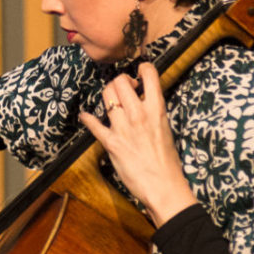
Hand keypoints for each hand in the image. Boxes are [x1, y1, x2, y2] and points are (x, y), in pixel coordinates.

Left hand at [78, 63, 196, 225]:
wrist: (163, 186)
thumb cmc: (168, 161)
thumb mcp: (165, 129)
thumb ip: (153, 112)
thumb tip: (144, 101)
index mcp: (157, 110)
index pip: (149, 74)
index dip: (142, 68)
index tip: (139, 72)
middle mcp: (139, 114)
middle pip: (120, 82)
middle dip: (119, 81)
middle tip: (123, 90)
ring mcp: (123, 128)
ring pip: (107, 96)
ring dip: (107, 96)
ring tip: (111, 103)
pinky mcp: (112, 143)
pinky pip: (94, 125)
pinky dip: (88, 119)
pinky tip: (85, 117)